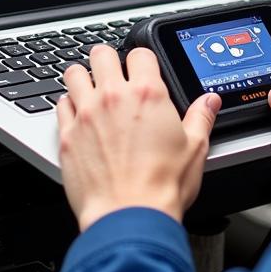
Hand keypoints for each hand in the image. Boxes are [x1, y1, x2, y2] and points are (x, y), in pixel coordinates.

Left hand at [57, 45, 220, 232]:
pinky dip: (68, 105)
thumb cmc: (161, 187)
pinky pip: (60, 105)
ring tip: (92, 88)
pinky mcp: (67, 136)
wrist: (129, 218)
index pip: (140, 53)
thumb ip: (201, 117)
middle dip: (108, 60)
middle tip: (114, 73)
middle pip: (101, 54)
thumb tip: (209, 102)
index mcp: (148, 94)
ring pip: (74, 73)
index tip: (144, 71)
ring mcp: (87, 115)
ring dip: (83, 77)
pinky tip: (78, 115)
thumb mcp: (194, 148)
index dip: (143, 60)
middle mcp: (114, 97)